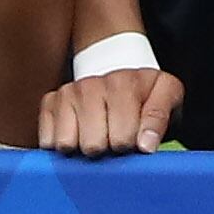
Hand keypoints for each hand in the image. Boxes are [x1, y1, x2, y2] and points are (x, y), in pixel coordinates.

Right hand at [39, 63, 178, 154]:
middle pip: (92, 146)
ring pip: (66, 144)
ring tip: (97, 135)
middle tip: (114, 137)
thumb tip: (145, 146)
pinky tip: (78, 134)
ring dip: (82, 147)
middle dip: (106, 148)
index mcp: (122, 84)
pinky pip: (47, 139)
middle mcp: (90, 86)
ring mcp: (67, 93)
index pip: (122, 139)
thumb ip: (159, 118)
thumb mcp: (166, 94)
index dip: (130, 146)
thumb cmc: (144, 89)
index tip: (134, 138)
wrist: (117, 64)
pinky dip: (61, 143)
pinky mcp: (49, 102)